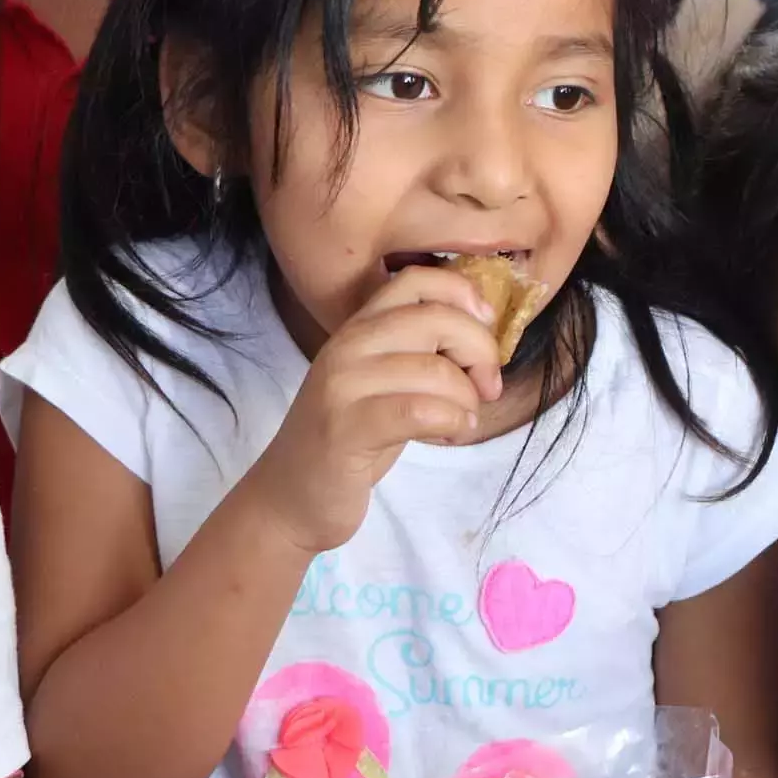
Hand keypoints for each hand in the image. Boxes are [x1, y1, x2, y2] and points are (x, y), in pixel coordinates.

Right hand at [237, 264, 504, 553]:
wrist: (291, 497)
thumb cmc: (352, 440)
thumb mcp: (386, 382)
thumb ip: (422, 351)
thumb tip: (484, 333)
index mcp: (360, 327)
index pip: (417, 280)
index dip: (464, 296)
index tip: (486, 330)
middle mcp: (348, 346)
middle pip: (438, 320)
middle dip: (481, 354)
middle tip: (486, 389)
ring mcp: (342, 384)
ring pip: (437, 371)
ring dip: (467, 401)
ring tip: (460, 422)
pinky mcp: (347, 428)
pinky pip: (422, 411)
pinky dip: (453, 424)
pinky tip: (448, 436)